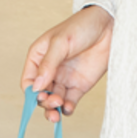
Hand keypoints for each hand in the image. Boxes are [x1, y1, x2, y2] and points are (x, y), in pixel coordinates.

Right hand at [21, 6, 114, 123]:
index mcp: (39, 58)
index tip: (39, 95)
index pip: (28, 81)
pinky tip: (68, 108)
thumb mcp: (60, 42)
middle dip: (44, 102)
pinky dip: (67, 109)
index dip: (31, 92)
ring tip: (58, 111)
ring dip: (54, 109)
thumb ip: (48, 64)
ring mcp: (64, 80)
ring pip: (54, 101)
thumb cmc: (81, 26)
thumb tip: (36, 86)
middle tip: (53, 102)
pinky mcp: (79, 86)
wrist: (109, 26)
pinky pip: (69, 103)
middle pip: (40, 95)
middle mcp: (49, 71)